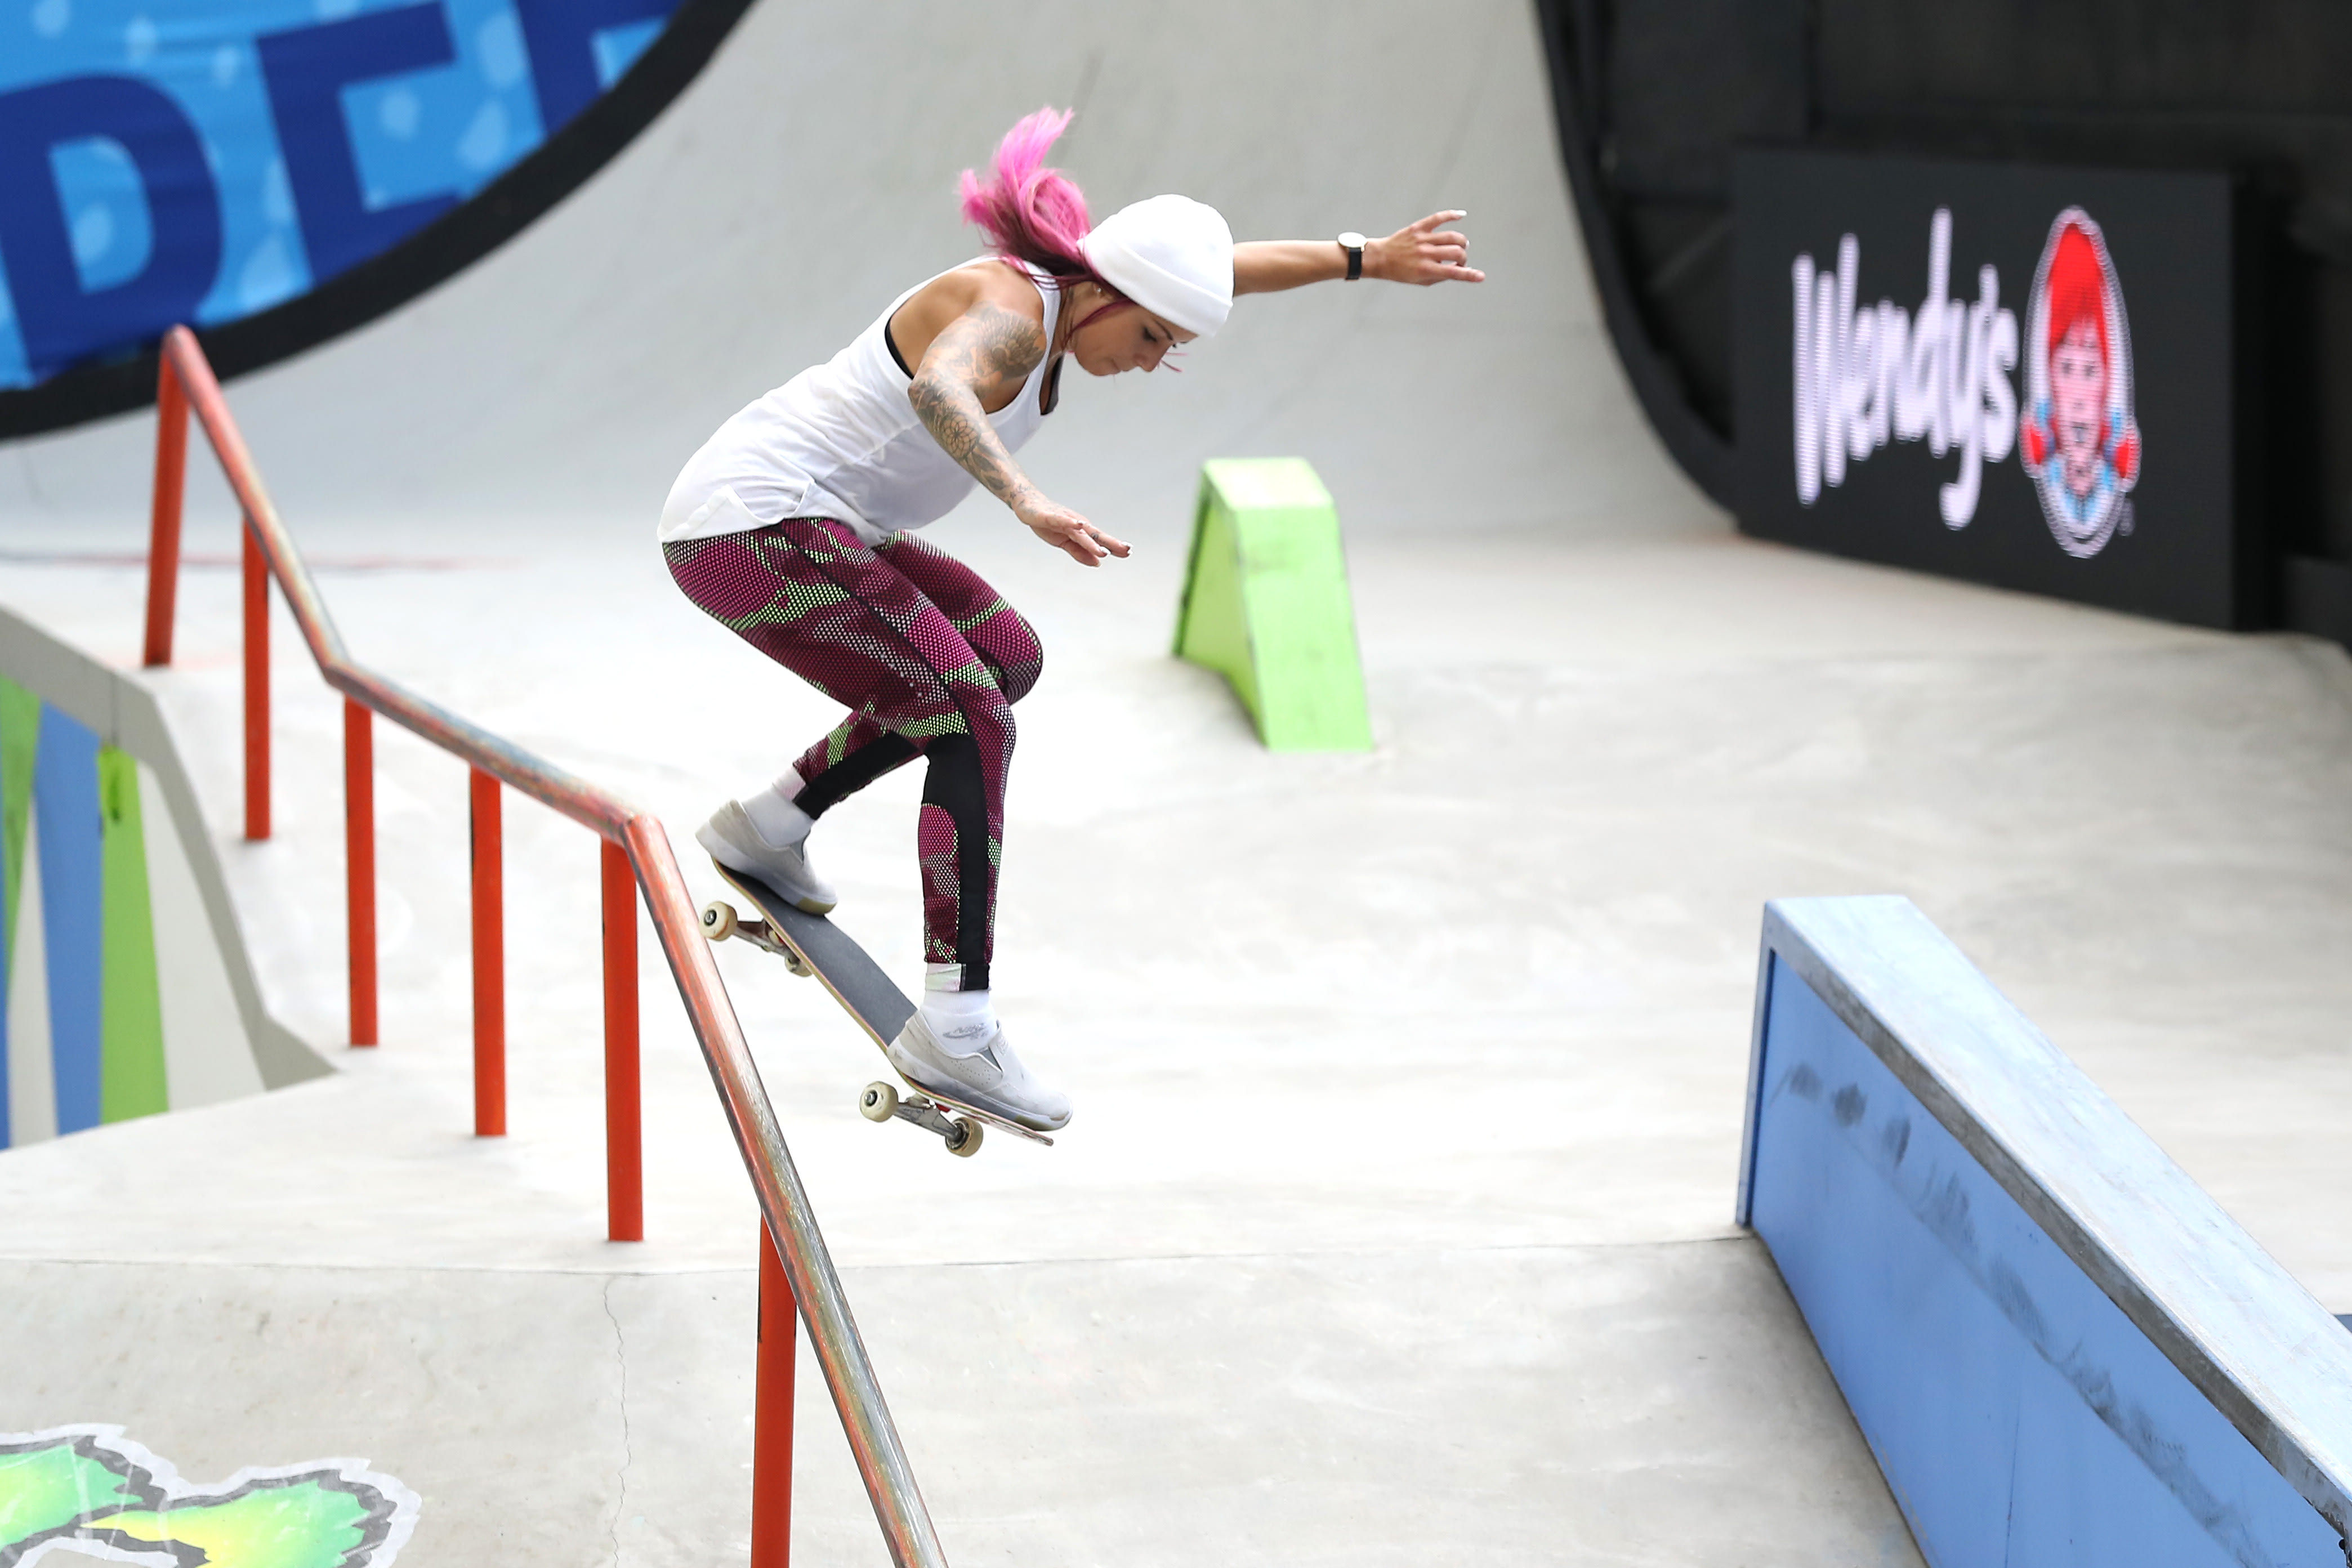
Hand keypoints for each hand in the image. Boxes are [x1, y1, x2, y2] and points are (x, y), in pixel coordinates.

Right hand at [1019, 497, 1130, 566]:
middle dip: (1111, 543)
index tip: (1128, 552)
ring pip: (1081, 533)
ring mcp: (1065, 520)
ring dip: (1092, 542)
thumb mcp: (1064, 543)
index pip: (1100, 540)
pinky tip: (1080, 524)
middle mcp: (1077, 525)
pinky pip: (1063, 520)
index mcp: (1080, 532)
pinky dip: (1071, 522)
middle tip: (1127, 550)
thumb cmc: (1047, 523)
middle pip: (1096, 535)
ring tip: (1104, 551)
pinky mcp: (1051, 516)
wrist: (1028, 506)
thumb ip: (1080, 553)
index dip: (1114, 546)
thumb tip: (1098, 563)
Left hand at [1368, 211, 1483, 285]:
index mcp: (1426, 269)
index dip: (1469, 275)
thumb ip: (1441, 276)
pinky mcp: (1418, 228)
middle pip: (1456, 251)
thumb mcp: (1421, 281)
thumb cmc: (1400, 272)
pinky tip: (1461, 215)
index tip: (1481, 276)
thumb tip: (1458, 270)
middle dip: (1463, 257)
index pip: (1453, 272)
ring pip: (1452, 236)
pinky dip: (1451, 215)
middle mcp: (1425, 253)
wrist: (1380, 258)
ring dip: (1461, 242)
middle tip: (1459, 260)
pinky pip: (1438, 218)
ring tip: (1459, 245)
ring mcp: (1422, 239)